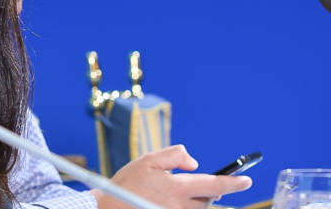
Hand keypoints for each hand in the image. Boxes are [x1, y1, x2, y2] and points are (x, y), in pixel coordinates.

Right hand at [91, 144, 251, 208]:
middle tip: (194, 183)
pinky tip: (174, 201)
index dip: (233, 182)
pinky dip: (188, 206)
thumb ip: (174, 155)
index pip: (213, 184)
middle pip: (208, 199)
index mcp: (177, 187)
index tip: (247, 180)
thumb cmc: (128, 183)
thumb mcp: (148, 159)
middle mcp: (180, 206)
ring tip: (177, 193)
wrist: (110, 208)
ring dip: (198, 200)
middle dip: (207, 190)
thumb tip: (195, 162)